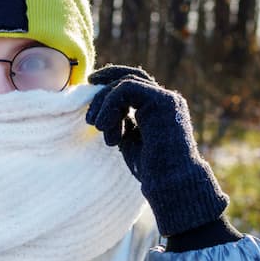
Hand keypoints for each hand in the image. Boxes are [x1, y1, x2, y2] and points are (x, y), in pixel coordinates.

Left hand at [86, 65, 227, 235]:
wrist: (171, 183)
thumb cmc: (152, 170)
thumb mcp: (129, 140)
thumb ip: (119, 122)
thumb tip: (99, 111)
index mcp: (159, 110)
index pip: (136, 84)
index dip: (112, 80)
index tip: (91, 83)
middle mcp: (166, 100)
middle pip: (132, 77)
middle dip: (106, 83)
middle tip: (88, 102)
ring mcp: (167, 99)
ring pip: (127, 82)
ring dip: (104, 102)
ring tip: (96, 127)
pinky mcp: (162, 101)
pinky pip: (127, 88)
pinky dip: (110, 104)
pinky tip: (103, 126)